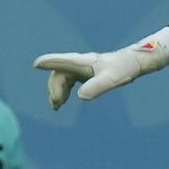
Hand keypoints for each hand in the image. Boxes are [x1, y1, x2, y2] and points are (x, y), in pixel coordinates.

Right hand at [34, 43, 167, 108]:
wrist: (131, 63)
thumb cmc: (123, 70)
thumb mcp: (112, 80)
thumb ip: (97, 87)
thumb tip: (81, 96)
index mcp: (84, 62)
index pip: (64, 62)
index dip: (50, 62)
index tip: (36, 64)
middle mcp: (80, 63)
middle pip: (59, 74)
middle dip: (55, 88)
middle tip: (56, 104)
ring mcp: (81, 67)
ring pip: (62, 78)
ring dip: (57, 91)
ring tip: (56, 106)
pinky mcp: (84, 72)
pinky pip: (67, 81)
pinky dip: (63, 91)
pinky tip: (61, 102)